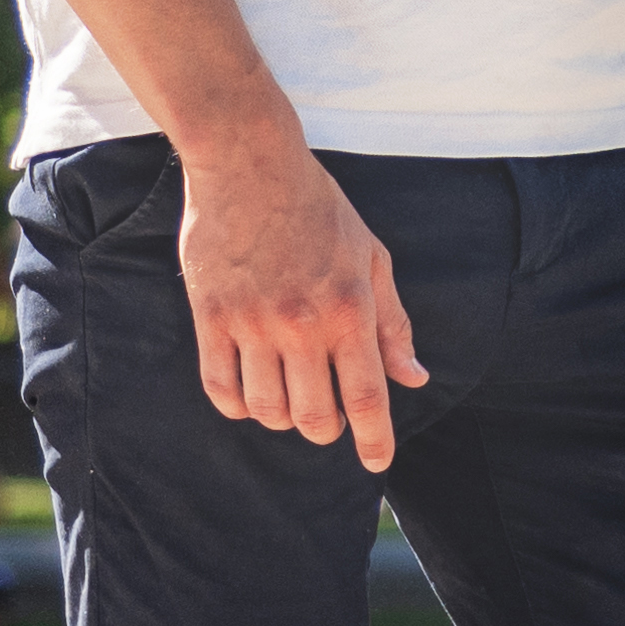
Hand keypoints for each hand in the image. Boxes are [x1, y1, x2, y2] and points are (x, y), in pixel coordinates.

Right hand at [179, 127, 424, 470]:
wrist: (249, 162)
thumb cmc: (319, 207)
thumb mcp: (371, 258)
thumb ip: (392, 323)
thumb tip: (413, 378)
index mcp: (350, 308)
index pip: (366, 397)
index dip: (374, 440)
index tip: (378, 463)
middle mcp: (302, 323)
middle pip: (315, 417)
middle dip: (327, 429)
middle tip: (327, 415)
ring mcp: (252, 322)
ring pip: (267, 410)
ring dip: (282, 418)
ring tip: (289, 397)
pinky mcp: (211, 316)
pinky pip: (221, 389)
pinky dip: (239, 405)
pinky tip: (250, 393)